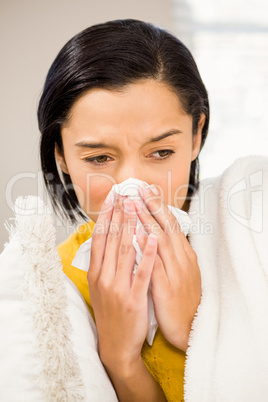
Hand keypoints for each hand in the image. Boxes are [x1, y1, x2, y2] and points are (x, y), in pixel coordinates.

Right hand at [87, 193, 157, 374]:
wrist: (115, 344)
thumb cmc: (111, 312)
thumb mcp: (100, 287)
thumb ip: (103, 263)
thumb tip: (107, 239)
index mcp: (96, 273)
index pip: (100, 238)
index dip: (106, 216)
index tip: (112, 198)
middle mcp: (104, 277)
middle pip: (111, 239)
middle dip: (119, 214)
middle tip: (125, 194)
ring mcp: (118, 287)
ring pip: (124, 251)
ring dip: (130, 226)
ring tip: (136, 206)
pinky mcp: (133, 298)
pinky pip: (141, 272)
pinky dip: (146, 253)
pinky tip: (151, 237)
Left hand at [134, 185, 200, 351]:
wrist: (189, 327)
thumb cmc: (181, 298)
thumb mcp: (180, 271)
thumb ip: (170, 253)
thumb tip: (157, 234)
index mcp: (184, 255)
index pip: (170, 224)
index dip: (158, 206)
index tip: (146, 189)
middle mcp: (181, 259)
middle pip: (166, 227)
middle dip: (152, 205)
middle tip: (139, 188)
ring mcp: (174, 273)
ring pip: (160, 241)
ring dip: (146, 221)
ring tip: (133, 204)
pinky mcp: (166, 288)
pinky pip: (154, 265)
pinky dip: (146, 250)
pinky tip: (136, 237)